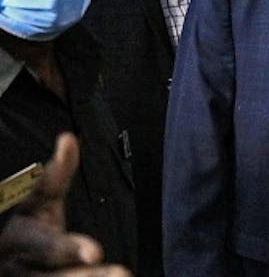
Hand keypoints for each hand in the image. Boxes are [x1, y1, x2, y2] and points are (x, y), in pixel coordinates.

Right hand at [0, 133, 132, 275]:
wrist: (8, 267)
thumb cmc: (29, 233)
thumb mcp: (38, 204)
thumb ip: (55, 176)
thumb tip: (68, 138)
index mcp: (20, 242)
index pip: (43, 247)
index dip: (67, 249)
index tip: (95, 252)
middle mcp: (22, 270)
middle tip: (121, 273)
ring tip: (124, 276)